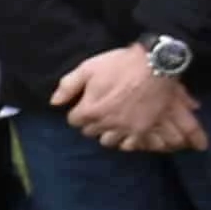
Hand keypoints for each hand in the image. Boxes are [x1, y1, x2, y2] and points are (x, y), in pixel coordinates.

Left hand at [54, 47, 201, 151]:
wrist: (155, 65)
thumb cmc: (121, 64)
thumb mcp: (89, 68)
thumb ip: (68, 85)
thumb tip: (55, 102)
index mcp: (90, 109)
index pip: (74, 121)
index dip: (79, 111)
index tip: (86, 104)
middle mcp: (105, 123)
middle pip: (90, 132)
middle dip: (92, 122)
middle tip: (100, 110)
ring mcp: (124, 129)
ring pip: (108, 141)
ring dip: (107, 132)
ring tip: (112, 121)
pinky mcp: (142, 130)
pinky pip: (128, 145)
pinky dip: (125, 140)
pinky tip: (127, 129)